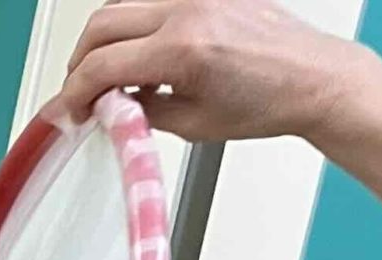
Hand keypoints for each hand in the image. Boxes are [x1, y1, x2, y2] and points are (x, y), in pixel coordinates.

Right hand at [61, 1, 359, 143]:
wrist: (311, 78)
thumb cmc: (267, 101)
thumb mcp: (191, 124)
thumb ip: (141, 112)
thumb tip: (110, 106)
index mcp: (182, 49)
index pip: (101, 64)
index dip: (74, 93)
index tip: (70, 111)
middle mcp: (188, 10)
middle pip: (101, 23)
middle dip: (80, 62)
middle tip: (82, 92)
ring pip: (122, 5)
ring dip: (105, 41)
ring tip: (111, 76)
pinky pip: (152, 2)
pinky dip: (134, 27)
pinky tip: (142, 56)